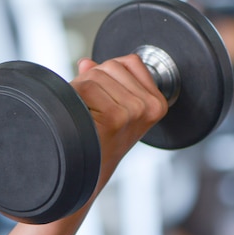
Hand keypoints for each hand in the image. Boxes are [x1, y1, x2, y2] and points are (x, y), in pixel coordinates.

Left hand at [70, 54, 167, 188]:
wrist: (90, 172)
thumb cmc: (100, 140)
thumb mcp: (114, 105)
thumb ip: (104, 80)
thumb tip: (87, 63)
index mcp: (157, 103)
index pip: (131, 62)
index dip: (110, 74)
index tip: (106, 97)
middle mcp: (149, 107)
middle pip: (112, 66)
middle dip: (94, 80)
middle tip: (92, 108)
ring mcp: (134, 112)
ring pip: (96, 75)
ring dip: (82, 89)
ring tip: (87, 114)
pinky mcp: (114, 117)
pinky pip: (86, 87)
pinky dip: (76, 97)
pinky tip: (82, 118)